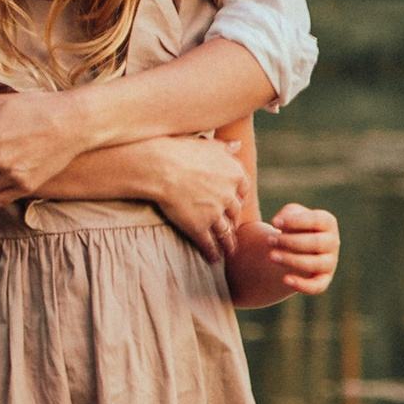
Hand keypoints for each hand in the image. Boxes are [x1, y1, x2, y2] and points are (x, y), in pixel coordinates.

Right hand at [146, 134, 250, 261]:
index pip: (243, 190)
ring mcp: (215, 214)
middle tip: (233, 229)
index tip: (237, 204)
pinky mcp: (199, 227)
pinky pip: (208, 244)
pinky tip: (213, 259)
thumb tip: (237, 145)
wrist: (160, 167)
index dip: (239, 198)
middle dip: (235, 222)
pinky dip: (212, 253)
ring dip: (228, 243)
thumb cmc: (180, 150)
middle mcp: (229, 195)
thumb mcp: (207, 144)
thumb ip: (224, 147)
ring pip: (225, 232)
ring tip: (230, 251)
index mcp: (234, 174)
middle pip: (235, 213)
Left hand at [264, 203, 340, 294]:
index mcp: (328, 223)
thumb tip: (279, 222)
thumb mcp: (290, 216)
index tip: (274, 222)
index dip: (295, 221)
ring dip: (291, 260)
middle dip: (290, 241)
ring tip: (271, 256)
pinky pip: (316, 286)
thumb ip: (287, 214)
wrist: (292, 250)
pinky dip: (302, 285)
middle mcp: (332, 243)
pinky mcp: (323, 280)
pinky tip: (285, 280)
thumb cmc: (292, 228)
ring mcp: (330, 263)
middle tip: (270, 240)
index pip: (316, 220)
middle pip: (316, 242)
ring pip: (314, 264)